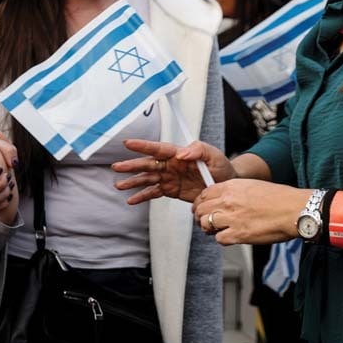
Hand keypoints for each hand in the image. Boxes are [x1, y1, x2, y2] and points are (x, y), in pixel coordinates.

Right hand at [113, 140, 234, 204]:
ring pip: (146, 179)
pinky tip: (131, 200)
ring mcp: (168, 177)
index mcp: (178, 154)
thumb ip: (198, 150)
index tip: (128, 143)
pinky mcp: (170, 190)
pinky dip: (142, 196)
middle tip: (117, 167)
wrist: (226, 186)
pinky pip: (153, 193)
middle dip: (131, 166)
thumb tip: (181, 153)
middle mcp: (170, 164)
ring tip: (119, 185)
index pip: (158, 148)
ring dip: (133, 182)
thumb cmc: (221, 166)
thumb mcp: (213, 155)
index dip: (143, 146)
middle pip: (147, 164)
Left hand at [194, 179, 311, 244]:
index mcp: (231, 187)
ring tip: (216, 230)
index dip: (201, 203)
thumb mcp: (252, 186)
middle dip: (201, 216)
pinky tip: (230, 237)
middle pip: (200, 209)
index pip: (204, 194)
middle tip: (205, 221)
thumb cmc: (280, 199)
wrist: (294, 210)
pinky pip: (219, 239)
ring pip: (205, 224)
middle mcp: (228, 201)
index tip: (202, 207)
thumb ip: (234, 192)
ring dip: (209, 229)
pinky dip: (223, 239)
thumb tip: (224, 199)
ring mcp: (232, 218)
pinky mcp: (238, 234)